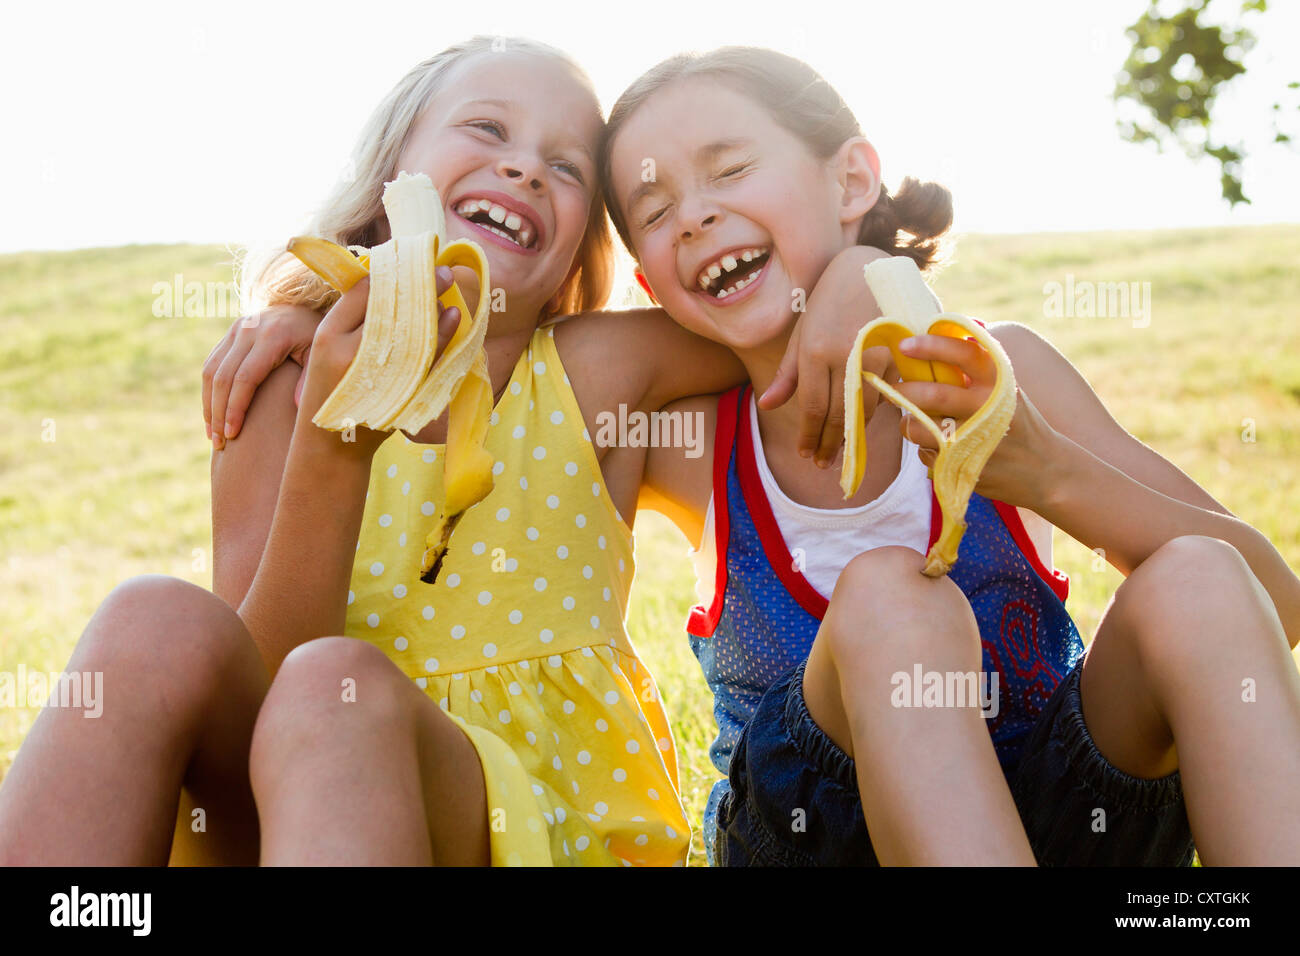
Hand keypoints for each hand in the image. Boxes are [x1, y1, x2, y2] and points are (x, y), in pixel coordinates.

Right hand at [203, 304, 322, 449]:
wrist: (309, 306)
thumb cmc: (320, 337)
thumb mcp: (322, 354)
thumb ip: (310, 379)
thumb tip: (296, 406)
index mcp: (272, 336)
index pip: (245, 377)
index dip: (235, 408)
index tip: (233, 434)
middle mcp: (248, 329)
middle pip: (222, 377)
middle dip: (218, 413)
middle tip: (221, 444)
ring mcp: (236, 330)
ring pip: (210, 371)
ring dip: (208, 406)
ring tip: (214, 437)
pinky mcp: (229, 334)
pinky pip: (211, 365)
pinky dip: (208, 392)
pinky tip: (213, 416)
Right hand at [295, 267, 460, 459]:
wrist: (333, 447)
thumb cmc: (335, 390)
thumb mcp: (329, 349)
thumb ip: (353, 318)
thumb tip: (391, 278)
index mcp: (328, 335)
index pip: (364, 291)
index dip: (392, 271)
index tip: (413, 259)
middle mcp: (349, 352)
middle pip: (391, 305)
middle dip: (420, 283)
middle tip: (443, 268)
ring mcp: (377, 374)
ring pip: (412, 329)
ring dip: (434, 305)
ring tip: (449, 287)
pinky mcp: (398, 392)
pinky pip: (428, 358)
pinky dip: (445, 335)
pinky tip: (454, 317)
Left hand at [757, 245, 891, 467]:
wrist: (868, 270)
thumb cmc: (827, 303)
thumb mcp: (802, 334)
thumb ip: (788, 374)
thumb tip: (766, 405)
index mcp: (814, 351)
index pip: (811, 407)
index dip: (808, 436)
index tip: (805, 455)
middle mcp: (843, 356)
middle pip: (836, 415)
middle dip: (828, 443)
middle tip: (822, 464)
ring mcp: (873, 355)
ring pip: (863, 408)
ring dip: (850, 434)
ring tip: (839, 450)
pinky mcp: (896, 354)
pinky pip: (884, 394)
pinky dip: (872, 412)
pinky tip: (860, 424)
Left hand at [892, 334, 1061, 509]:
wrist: (1044, 469)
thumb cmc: (1016, 421)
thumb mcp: (1005, 389)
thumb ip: (975, 369)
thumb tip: (933, 339)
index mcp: (999, 382)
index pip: (963, 354)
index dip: (931, 346)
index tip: (904, 345)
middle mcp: (988, 409)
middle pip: (934, 395)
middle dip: (905, 391)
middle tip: (893, 389)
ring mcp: (975, 441)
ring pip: (920, 428)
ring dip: (909, 423)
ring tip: (914, 421)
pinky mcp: (963, 468)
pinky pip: (925, 453)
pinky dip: (925, 448)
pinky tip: (941, 447)